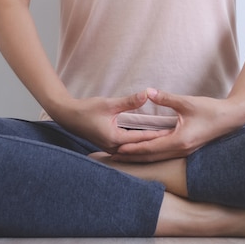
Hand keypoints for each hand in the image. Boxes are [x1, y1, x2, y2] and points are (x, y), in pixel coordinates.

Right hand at [51, 91, 168, 153]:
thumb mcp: (109, 103)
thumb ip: (129, 101)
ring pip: (134, 150)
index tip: (174, 132)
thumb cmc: (87, 109)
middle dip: (157, 144)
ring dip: (149, 145)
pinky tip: (149, 141)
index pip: (142, 139)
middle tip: (176, 139)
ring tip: (166, 142)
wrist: (68, 116)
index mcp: (115, 139)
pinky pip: (128, 148)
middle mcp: (114, 147)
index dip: (159, 135)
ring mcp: (111, 148)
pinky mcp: (109, 146)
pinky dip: (139, 145)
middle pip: (140, 148)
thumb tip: (147, 94)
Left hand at [112, 89, 244, 162]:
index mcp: (179, 141)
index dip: (133, 149)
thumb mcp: (187, 102)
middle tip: (114, 157)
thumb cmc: (210, 109)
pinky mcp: (187, 148)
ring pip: (158, 157)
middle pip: (151, 157)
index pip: (150, 148)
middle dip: (132, 157)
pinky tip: (144, 151)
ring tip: (124, 156)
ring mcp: (185, 151)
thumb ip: (166, 98)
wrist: (231, 118)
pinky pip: (165, 154)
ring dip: (141, 157)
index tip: (117, 149)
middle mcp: (181, 150)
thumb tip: (148, 91)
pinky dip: (152, 154)